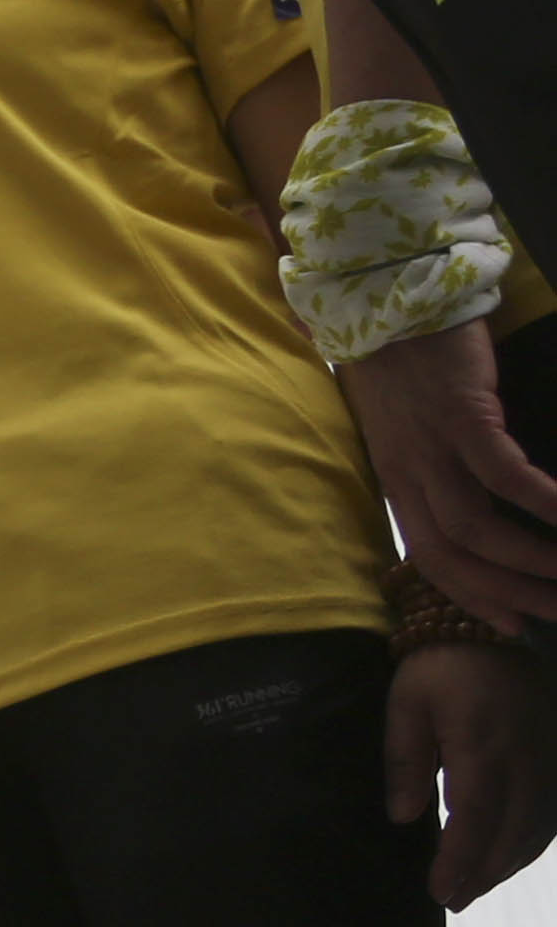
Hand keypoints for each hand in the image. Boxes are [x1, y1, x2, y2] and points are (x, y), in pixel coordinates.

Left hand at [339, 322, 556, 632]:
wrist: (387, 302)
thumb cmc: (407, 366)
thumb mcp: (410, 431)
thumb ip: (436, 474)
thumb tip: (481, 513)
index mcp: (397, 482)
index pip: (431, 560)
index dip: (472, 597)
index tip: (514, 624)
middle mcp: (408, 474)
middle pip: (453, 557)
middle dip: (506, 593)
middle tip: (554, 612)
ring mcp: (431, 447)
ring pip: (475, 527)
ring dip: (528, 558)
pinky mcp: (461, 415)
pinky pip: (502, 473)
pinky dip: (538, 500)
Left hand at [389, 640, 554, 907]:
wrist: (493, 623)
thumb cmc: (440, 664)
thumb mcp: (407, 704)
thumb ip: (405, 760)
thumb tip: (405, 817)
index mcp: (484, 746)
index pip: (476, 819)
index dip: (461, 862)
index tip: (440, 893)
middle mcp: (526, 757)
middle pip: (512, 832)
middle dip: (483, 873)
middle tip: (452, 901)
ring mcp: (549, 755)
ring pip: (538, 826)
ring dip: (508, 862)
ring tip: (475, 887)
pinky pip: (552, 808)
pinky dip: (533, 840)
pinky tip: (511, 855)